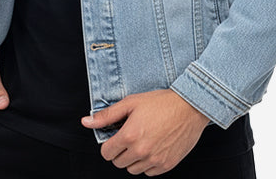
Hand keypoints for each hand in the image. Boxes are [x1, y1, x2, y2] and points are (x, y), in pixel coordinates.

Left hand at [81, 89, 208, 175]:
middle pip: (118, 163)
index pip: (107, 153)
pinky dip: (147, 163)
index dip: (109, 144)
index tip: (117, 136)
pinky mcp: (166, 165)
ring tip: (142, 141)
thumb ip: (107, 115)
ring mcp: (154, 160)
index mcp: (129, 135)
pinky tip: (153, 147)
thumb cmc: (161, 102)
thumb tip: (86, 122)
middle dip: (120, 151)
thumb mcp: (131, 102)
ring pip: (133, 169)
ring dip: (133, 158)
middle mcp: (141, 151)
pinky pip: (148, 172)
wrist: (189, 107)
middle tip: (131, 136)